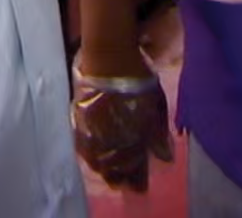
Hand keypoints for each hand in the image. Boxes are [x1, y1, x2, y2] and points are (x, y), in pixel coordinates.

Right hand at [70, 65, 174, 191]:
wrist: (108, 56)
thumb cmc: (137, 76)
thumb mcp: (155, 104)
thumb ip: (158, 133)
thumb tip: (164, 158)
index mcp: (133, 136)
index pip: (134, 168)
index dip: (137, 178)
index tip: (139, 185)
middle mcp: (110, 138)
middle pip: (112, 168)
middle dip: (119, 175)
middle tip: (123, 179)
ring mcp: (92, 130)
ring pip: (96, 161)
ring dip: (104, 167)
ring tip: (109, 169)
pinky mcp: (77, 120)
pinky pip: (82, 147)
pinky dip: (90, 154)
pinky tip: (94, 154)